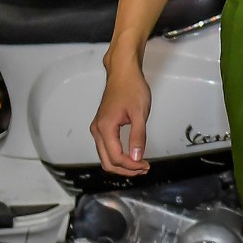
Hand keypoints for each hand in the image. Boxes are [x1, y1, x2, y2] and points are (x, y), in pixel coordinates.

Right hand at [91, 56, 151, 175]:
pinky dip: (117, 156)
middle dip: (125, 169)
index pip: (116, 157)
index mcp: (105, 127)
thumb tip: (137, 157)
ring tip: (139, 164)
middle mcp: (98, 130)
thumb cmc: (131, 87)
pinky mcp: (101, 126)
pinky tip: (130, 156)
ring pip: (105, 156)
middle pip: (107, 161)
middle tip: (143, 169)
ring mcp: (98, 128)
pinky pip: (106, 148)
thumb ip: (138, 136)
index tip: (145, 166)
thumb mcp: (140, 113)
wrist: (123, 72)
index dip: (131, 166)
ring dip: (121, 164)